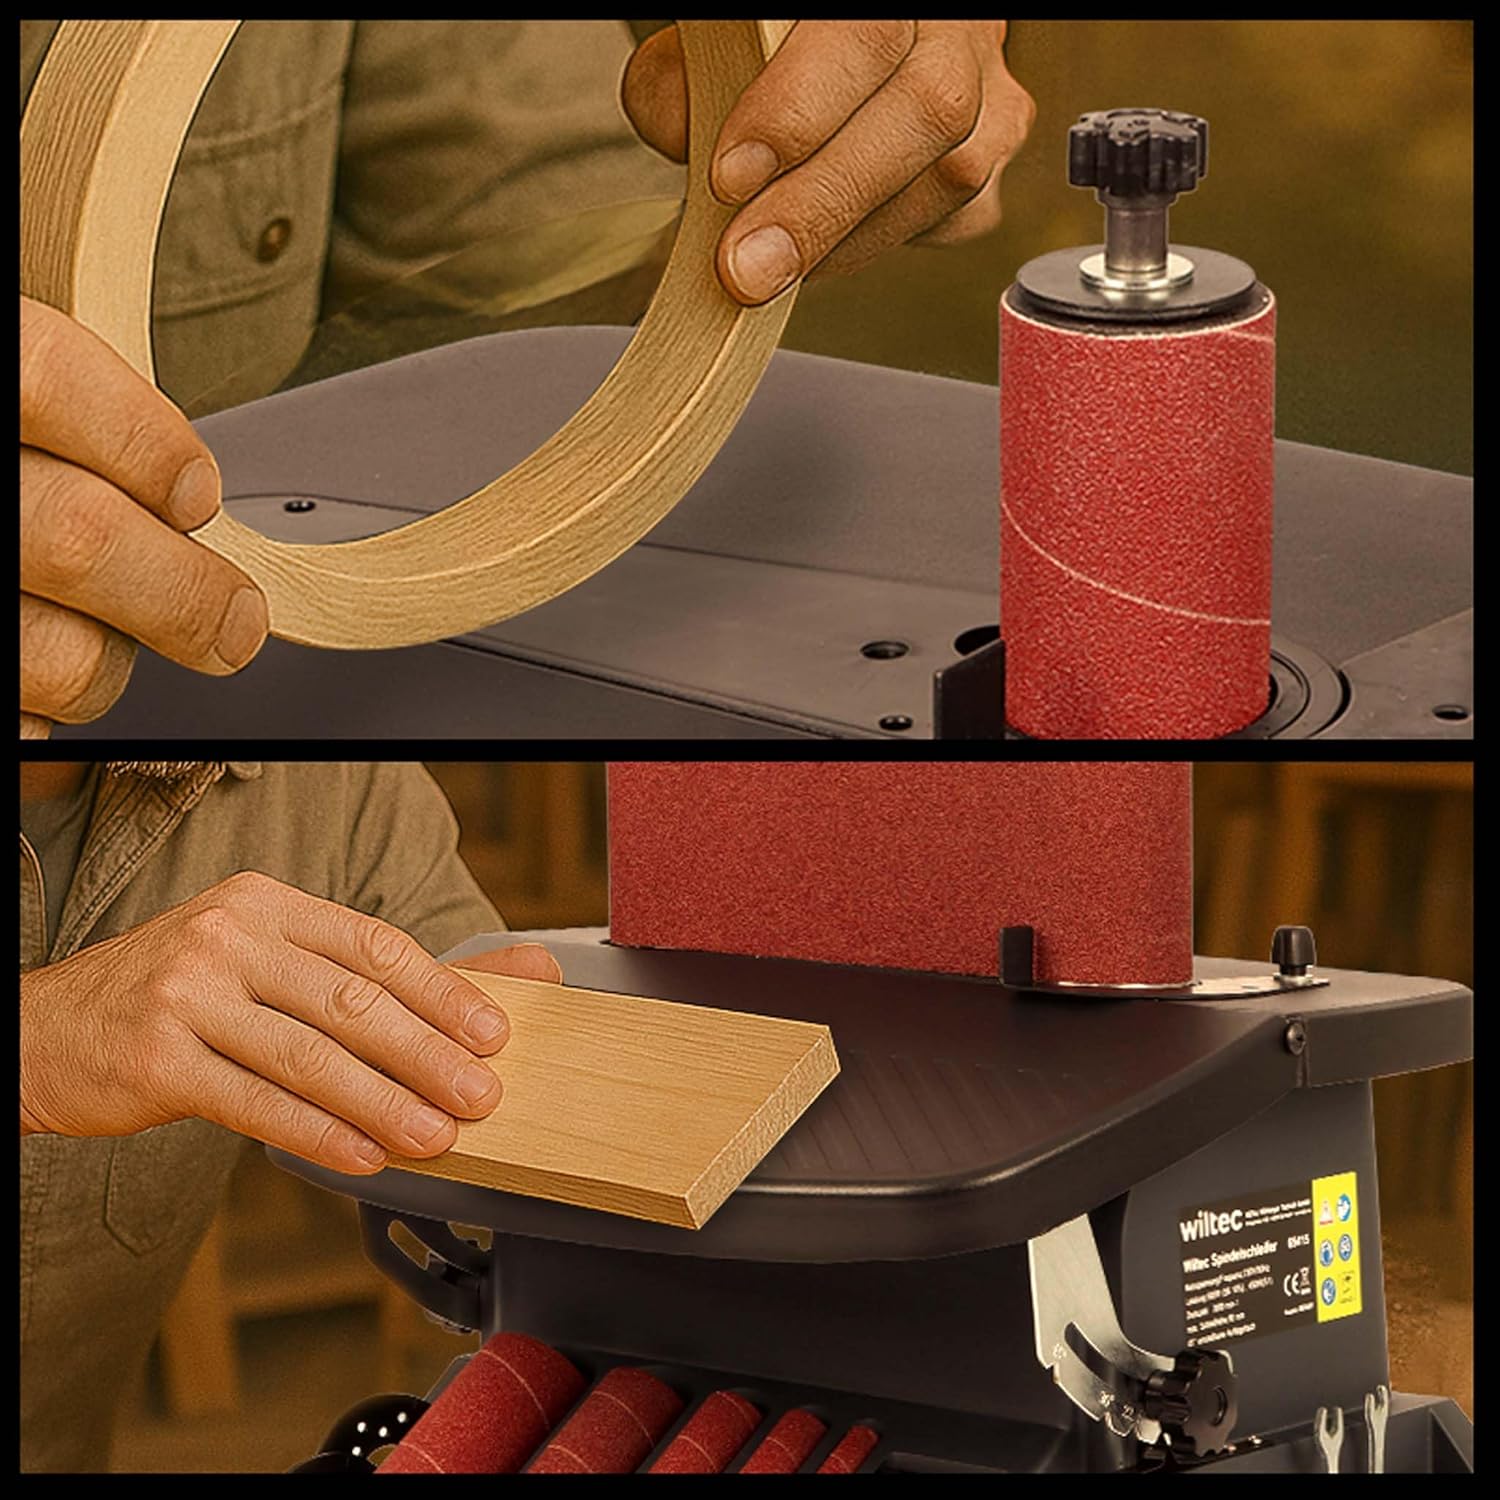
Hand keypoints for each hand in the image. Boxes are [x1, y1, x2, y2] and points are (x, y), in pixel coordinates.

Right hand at [19, 870, 561, 1174]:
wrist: (47, 1030)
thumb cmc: (181, 997)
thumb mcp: (262, 958)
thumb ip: (361, 972)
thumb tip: (506, 973)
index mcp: (268, 904)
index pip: (375, 945)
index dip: (443, 992)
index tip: (495, 1034)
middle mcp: (229, 936)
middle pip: (351, 1001)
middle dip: (427, 1054)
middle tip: (480, 1095)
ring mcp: (188, 994)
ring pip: (309, 1055)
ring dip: (383, 1103)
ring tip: (436, 1136)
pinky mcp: (156, 1059)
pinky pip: (255, 1103)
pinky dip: (317, 1134)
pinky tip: (363, 1156)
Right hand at [20, 296, 269, 729]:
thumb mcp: (2, 411)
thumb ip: (58, 421)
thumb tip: (180, 501)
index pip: (45, 379)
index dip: (145, 443)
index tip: (196, 493)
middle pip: (76, 535)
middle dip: (184, 595)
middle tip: (233, 622)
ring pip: (61, 656)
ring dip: (105, 665)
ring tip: (98, 645)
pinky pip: (16, 731)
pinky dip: (41, 723)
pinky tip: (32, 687)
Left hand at [622, 21, 1034, 303]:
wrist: (822, 49)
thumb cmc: (765, 40)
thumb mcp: (710, 36)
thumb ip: (685, 80)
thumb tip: (683, 144)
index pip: (866, 35)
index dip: (798, 112)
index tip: (731, 180)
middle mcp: (958, 19)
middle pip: (926, 111)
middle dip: (823, 204)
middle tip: (749, 266)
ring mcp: (991, 83)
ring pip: (952, 175)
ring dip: (850, 238)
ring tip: (774, 266)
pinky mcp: (996, 147)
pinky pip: (958, 215)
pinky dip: (883, 242)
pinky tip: (826, 247)